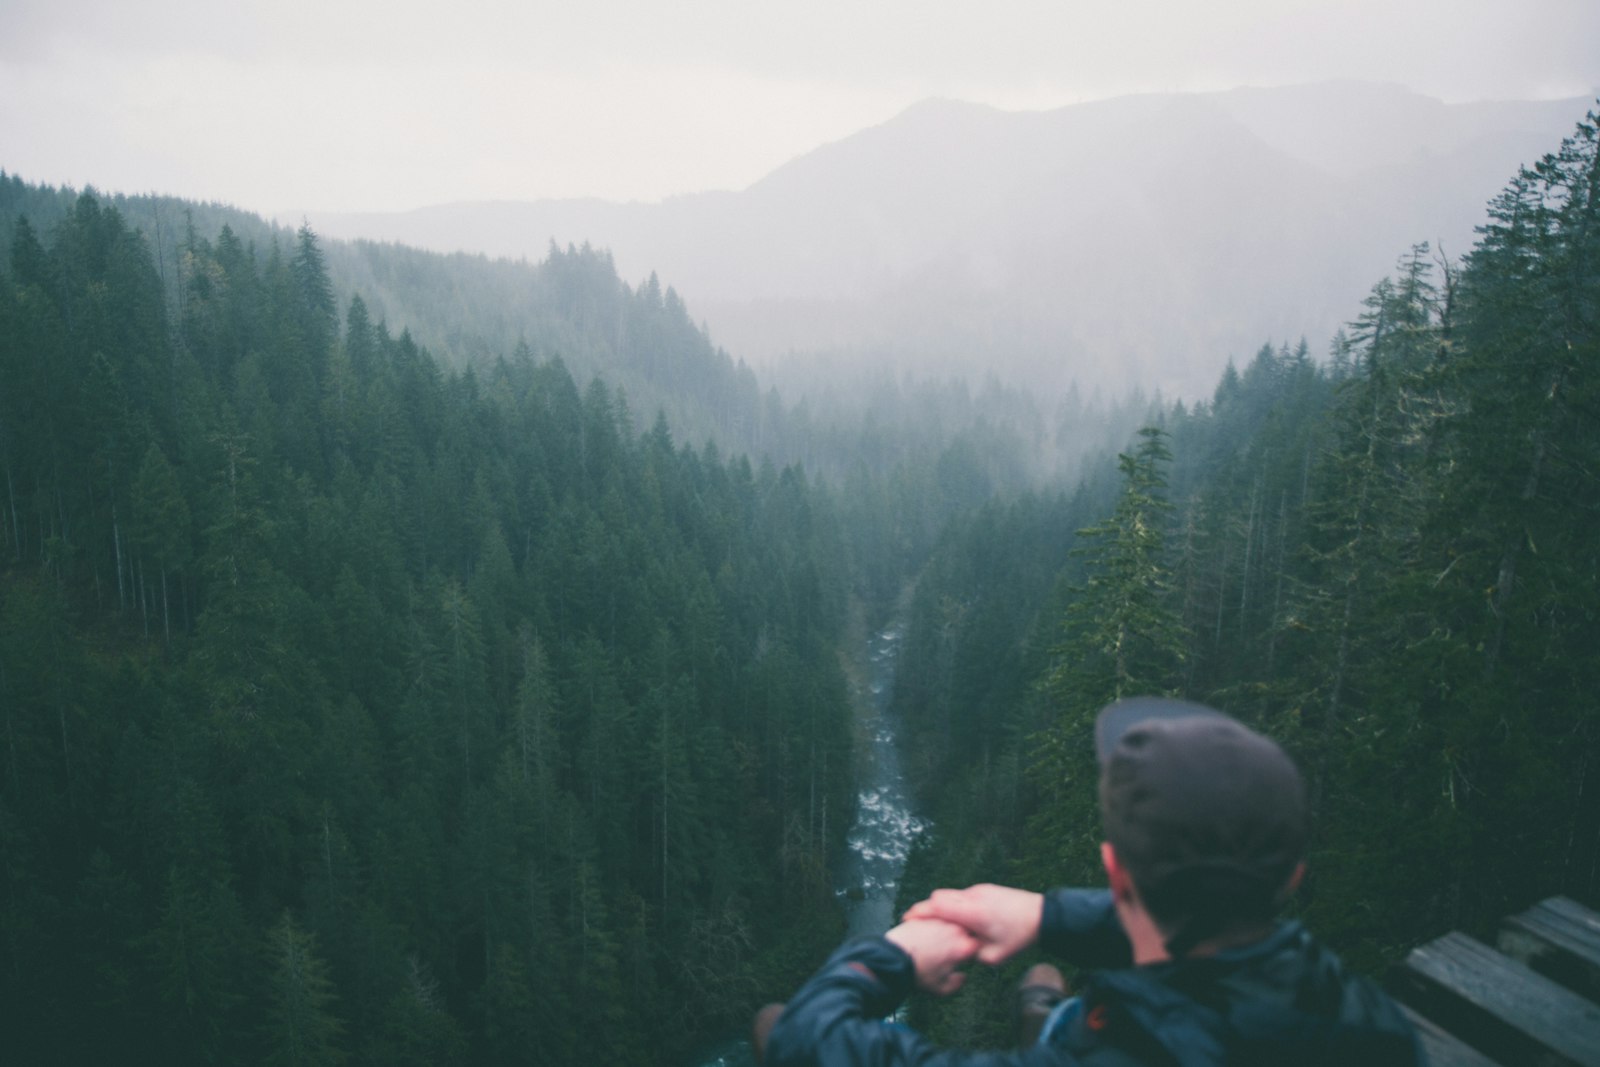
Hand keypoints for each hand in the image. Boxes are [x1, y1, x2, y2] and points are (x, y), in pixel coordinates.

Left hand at [884, 918, 977, 995]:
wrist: (893, 958)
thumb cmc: (916, 973)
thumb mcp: (940, 989)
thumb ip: (957, 984)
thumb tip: (962, 976)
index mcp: (963, 947)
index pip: (979, 944)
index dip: (974, 950)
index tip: (967, 955)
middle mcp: (954, 929)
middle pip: (966, 929)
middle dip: (962, 936)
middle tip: (952, 947)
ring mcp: (939, 920)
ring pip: (950, 920)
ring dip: (947, 928)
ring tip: (936, 942)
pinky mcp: (924, 915)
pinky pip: (933, 918)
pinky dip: (932, 925)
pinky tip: (924, 935)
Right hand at [903, 884, 1043, 964]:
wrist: (1041, 915)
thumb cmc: (1019, 937)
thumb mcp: (994, 957)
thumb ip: (972, 955)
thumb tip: (960, 952)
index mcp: (972, 913)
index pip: (937, 906)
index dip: (919, 912)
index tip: (907, 919)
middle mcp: (972, 897)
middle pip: (939, 896)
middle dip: (926, 909)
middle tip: (917, 923)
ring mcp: (978, 890)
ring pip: (950, 895)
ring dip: (941, 907)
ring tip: (937, 924)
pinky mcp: (985, 889)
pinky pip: (962, 895)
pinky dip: (954, 905)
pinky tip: (958, 920)